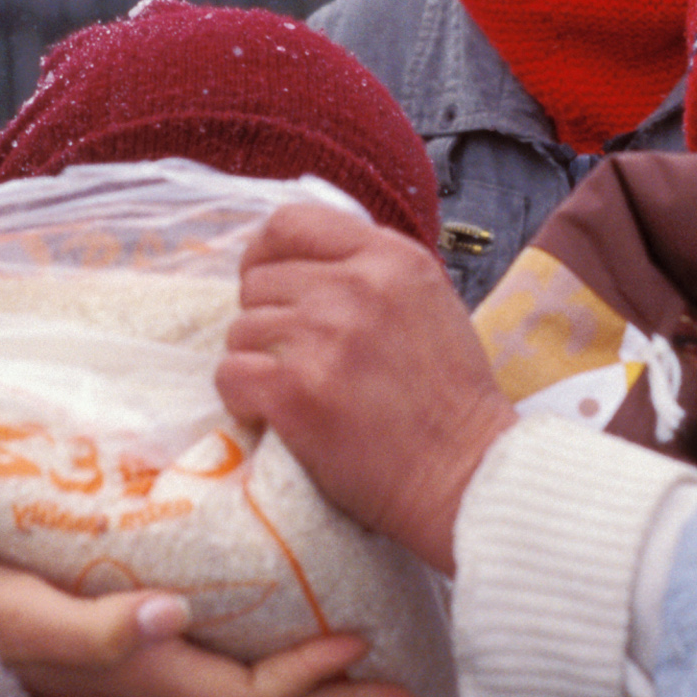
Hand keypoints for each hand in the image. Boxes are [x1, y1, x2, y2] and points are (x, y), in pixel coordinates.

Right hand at [0, 556, 419, 696]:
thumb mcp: (20, 615)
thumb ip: (92, 629)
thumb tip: (169, 617)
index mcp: (137, 687)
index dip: (307, 678)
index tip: (359, 642)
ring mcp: (136, 696)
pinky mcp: (123, 675)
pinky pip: (218, 691)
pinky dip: (268, 687)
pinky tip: (280, 667)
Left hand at [217, 198, 515, 575]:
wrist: (466, 474)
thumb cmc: (451, 399)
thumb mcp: (430, 302)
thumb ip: (372, 271)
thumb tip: (303, 261)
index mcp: (390, 259)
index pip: (291, 223)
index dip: (265, 254)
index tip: (266, 282)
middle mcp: (355, 288)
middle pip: (258, 281)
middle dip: (266, 318)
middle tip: (294, 355)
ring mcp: (323, 338)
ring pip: (240, 329)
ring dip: (256, 360)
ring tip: (296, 388)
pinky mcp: (295, 393)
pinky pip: (230, 375)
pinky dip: (243, 398)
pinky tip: (276, 413)